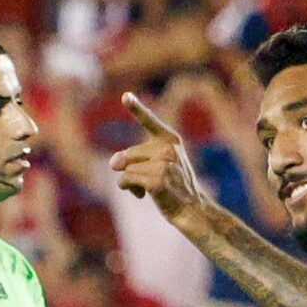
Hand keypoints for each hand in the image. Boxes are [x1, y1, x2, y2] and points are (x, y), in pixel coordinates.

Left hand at [109, 92, 207, 222]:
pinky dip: (128, 188)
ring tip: (147, 189)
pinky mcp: (157, 180)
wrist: (193, 211)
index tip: (125, 96)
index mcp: (171, 140)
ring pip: (125, 168)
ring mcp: (163, 164)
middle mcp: (168, 149)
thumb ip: (133, 158)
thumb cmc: (173, 188)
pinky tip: (143, 195)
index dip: (136, 108)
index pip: (149, 121)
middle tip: (147, 181)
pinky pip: (125, 179)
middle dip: (130, 169)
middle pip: (128, 153)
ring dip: (129, 181)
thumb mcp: (157, 166)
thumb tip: (113, 162)